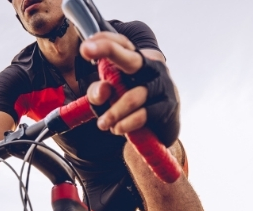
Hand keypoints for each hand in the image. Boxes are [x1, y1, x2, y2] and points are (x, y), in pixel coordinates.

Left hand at [81, 32, 180, 146]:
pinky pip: (144, 114)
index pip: (121, 43)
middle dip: (107, 50)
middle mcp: (151, 68)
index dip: (103, 40)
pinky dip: (127, 123)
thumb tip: (102, 91)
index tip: (84, 46)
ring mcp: (162, 85)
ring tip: (103, 123)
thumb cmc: (132, 103)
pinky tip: (117, 128)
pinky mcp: (168, 105)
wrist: (163, 124)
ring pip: (133, 96)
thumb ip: (98, 92)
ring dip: (114, 112)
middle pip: (130, 58)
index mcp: (136, 60)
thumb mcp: (110, 96)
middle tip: (85, 50)